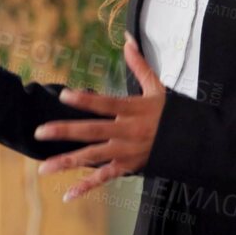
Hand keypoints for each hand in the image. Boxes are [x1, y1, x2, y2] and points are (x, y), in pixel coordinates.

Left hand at [36, 34, 167, 200]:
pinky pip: (105, 178)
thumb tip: (128, 40)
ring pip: (94, 157)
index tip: (64, 95)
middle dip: (65, 131)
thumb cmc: (174, 114)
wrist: (196, 144)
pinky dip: (87, 187)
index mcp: (134, 110)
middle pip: (92, 131)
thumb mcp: (158, 88)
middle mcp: (128, 131)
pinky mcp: (129, 167)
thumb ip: (139, 65)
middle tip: (39, 132)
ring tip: (43, 168)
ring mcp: (127, 152)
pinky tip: (67, 194)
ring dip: (68, 162)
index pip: (106, 104)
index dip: (86, 100)